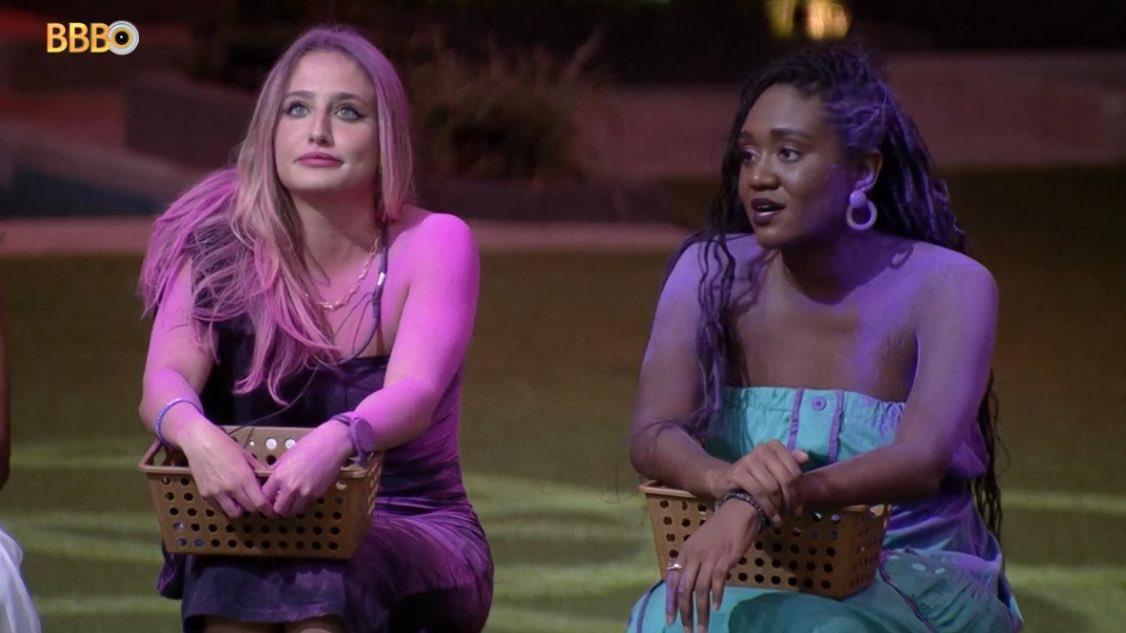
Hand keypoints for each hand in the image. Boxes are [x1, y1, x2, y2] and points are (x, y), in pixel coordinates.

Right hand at [178, 419, 273, 518]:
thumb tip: (269, 480)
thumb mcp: (246, 455)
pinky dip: (225, 506)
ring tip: (241, 500)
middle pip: (248, 509)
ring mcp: (216, 493)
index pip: (259, 502)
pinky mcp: (205, 494)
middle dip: (255, 508)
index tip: (270, 510)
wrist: (199, 442)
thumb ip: (258, 469)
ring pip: (233, 513)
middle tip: (257, 503)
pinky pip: (218, 508)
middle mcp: (230, 488)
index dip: (267, 509)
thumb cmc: (223, 444)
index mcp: (243, 477)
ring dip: (240, 509)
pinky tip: (227, 497)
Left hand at [262, 420, 351, 516]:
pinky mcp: (317, 495)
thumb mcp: (286, 456)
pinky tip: (303, 495)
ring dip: (290, 508)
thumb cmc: (310, 445)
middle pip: (278, 510)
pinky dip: (302, 504)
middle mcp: (291, 487)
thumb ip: (277, 471)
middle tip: (279, 503)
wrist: (332, 444)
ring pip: (292, 512)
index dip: (266, 499)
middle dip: (277, 507)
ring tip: (291, 501)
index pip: (265, 497)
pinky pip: (305, 506)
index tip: (268, 499)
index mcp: (279, 475)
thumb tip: (270, 482)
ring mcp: (305, 492)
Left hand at [666, 501, 762, 631]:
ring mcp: (708, 558)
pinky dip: (716, 596)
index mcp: (684, 552)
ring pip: (699, 591)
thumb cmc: (720, 530)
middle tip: (687, 629)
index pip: (672, 581)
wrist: (738, 514)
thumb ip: (693, 563)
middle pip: (684, 590)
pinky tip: (717, 607)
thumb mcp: (700, 545)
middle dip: (684, 612)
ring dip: (701, 612)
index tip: (670, 619)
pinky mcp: (724, 560)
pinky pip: (717, 582)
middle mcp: (693, 556)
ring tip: (702, 627)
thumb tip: (687, 585)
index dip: (670, 602)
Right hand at [711, 440, 808, 525]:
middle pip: (786, 479)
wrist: (726, 482)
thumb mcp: (775, 470)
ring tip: (780, 518)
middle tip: (790, 515)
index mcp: (773, 446)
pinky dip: (767, 507)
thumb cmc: (756, 477)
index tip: (798, 507)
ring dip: (778, 507)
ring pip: (772, 487)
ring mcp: (748, 460)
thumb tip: (806, 457)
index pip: (795, 472)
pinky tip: (771, 516)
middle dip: (790, 501)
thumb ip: (791, 464)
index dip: (799, 492)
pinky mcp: (737, 473)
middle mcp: (761, 449)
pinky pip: (758, 492)